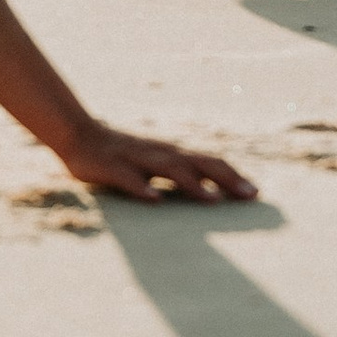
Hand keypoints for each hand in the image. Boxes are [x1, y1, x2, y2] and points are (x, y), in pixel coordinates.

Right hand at [49, 122, 256, 204]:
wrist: (79, 135)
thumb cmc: (121, 155)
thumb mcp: (153, 164)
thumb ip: (177, 175)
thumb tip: (209, 192)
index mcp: (171, 154)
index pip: (209, 162)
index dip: (233, 176)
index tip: (256, 193)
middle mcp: (160, 154)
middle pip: (199, 163)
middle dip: (227, 179)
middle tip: (251, 196)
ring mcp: (137, 160)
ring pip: (169, 169)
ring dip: (193, 184)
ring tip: (213, 201)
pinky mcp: (113, 168)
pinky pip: (129, 179)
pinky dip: (143, 189)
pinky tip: (156, 201)